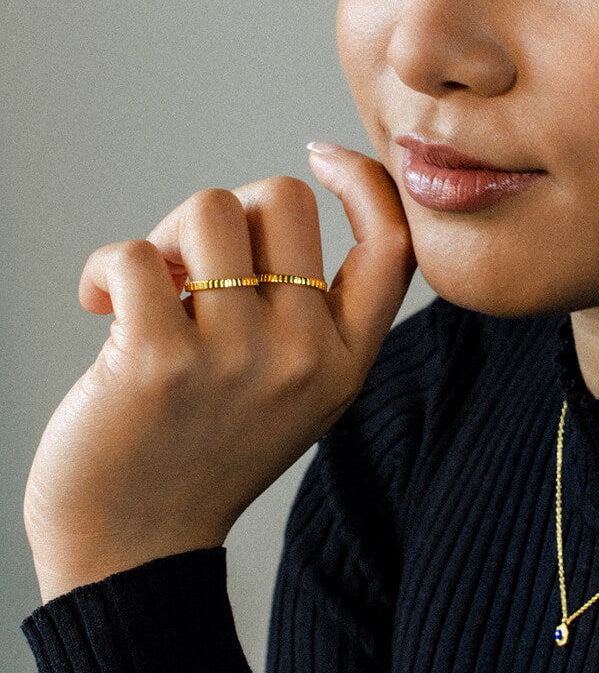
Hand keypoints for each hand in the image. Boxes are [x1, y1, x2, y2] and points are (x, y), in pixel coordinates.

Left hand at [24, 145, 413, 602]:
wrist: (133, 547)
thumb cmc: (208, 447)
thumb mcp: (300, 389)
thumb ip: (315, 312)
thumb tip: (271, 205)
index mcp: (346, 359)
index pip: (392, 244)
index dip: (363, 182)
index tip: (320, 157)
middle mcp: (305, 355)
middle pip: (283, 201)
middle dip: (229, 211)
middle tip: (194, 263)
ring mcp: (237, 358)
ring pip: (210, 211)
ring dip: (166, 236)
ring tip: (150, 286)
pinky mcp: (160, 361)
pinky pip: (135, 255)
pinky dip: (107, 268)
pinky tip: (99, 305)